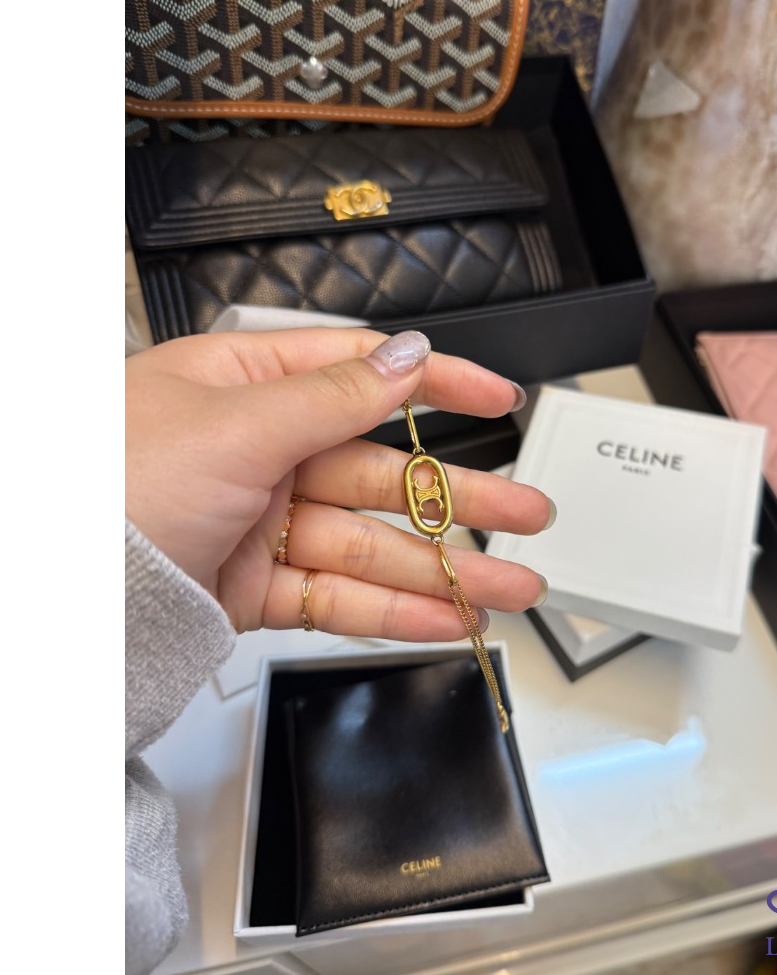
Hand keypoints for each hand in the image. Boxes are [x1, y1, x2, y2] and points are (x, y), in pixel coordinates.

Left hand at [125, 328, 551, 639]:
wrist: (49, 600)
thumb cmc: (108, 486)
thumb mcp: (232, 424)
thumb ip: (334, 395)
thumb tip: (406, 353)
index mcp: (246, 387)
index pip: (363, 372)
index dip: (439, 382)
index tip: (499, 396)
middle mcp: (257, 450)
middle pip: (383, 472)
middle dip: (462, 499)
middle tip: (529, 515)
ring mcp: (258, 522)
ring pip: (370, 546)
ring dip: (442, 571)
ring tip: (508, 590)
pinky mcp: (252, 588)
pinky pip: (336, 598)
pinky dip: (391, 612)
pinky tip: (442, 621)